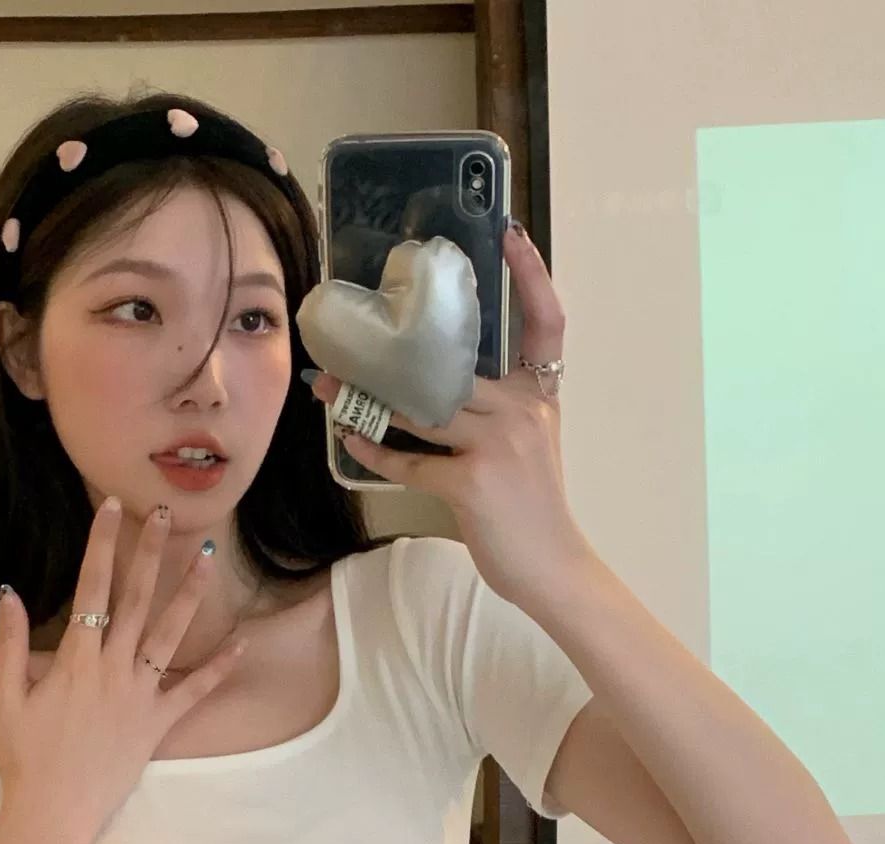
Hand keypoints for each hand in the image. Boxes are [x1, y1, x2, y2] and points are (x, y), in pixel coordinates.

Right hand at [0, 498, 244, 822]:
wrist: (53, 812)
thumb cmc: (24, 757)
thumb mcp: (5, 697)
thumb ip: (10, 642)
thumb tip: (11, 592)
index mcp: (75, 659)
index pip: (92, 588)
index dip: (102, 544)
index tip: (113, 507)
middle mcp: (113, 669)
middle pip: (137, 599)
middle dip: (151, 551)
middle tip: (167, 513)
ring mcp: (140, 695)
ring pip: (170, 635)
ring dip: (191, 594)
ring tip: (210, 558)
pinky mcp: (158, 724)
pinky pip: (194, 692)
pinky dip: (218, 668)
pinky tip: (240, 644)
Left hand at [308, 220, 589, 604]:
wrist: (552, 568)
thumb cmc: (532, 511)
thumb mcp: (526, 448)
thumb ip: (491, 414)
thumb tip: (425, 393)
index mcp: (540, 396)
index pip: (546, 322)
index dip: (531, 274)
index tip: (510, 233)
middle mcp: (523, 410)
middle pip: (452, 365)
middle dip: (396, 357)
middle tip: (350, 344)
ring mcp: (499, 443)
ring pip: (422, 406)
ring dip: (369, 401)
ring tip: (332, 389)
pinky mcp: (472, 480)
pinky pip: (410, 458)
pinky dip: (376, 452)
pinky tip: (351, 441)